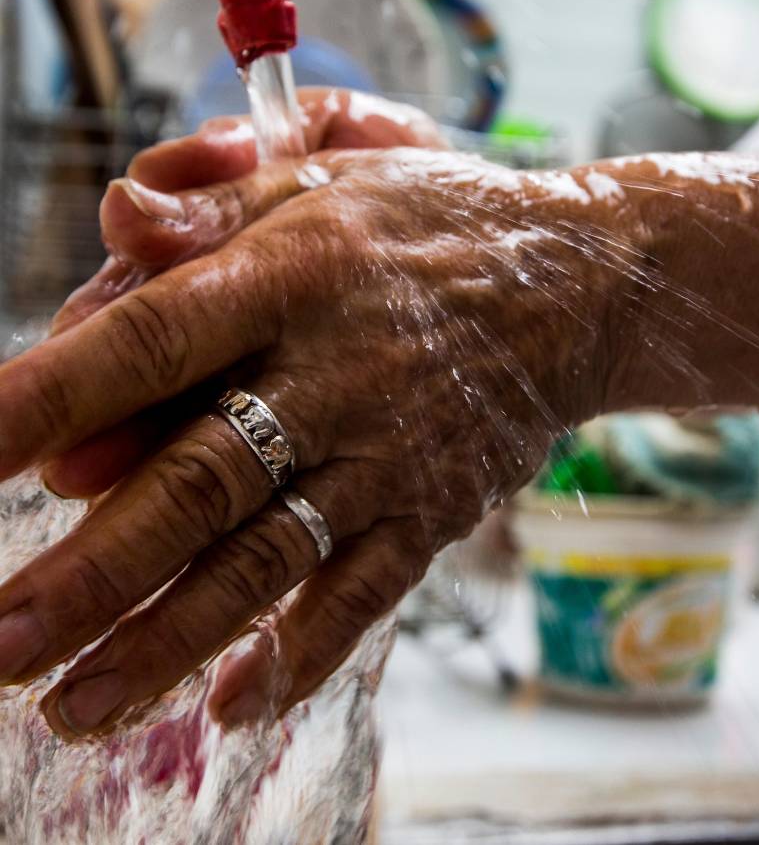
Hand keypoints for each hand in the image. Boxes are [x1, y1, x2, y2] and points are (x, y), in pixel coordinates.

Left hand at [0, 141, 620, 736]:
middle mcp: (335, 374)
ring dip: (170, 638)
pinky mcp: (437, 506)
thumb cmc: (433, 225)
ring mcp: (391, 453)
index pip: (147, 343)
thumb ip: (213, 208)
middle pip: (197, 482)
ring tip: (76, 706)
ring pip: (268, 557)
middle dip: (92, 572)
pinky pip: (367, 589)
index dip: (44, 400)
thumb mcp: (328, 179)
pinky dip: (303, 651)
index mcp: (291, 277)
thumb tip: (111, 219)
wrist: (578, 282)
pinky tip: (235, 703)